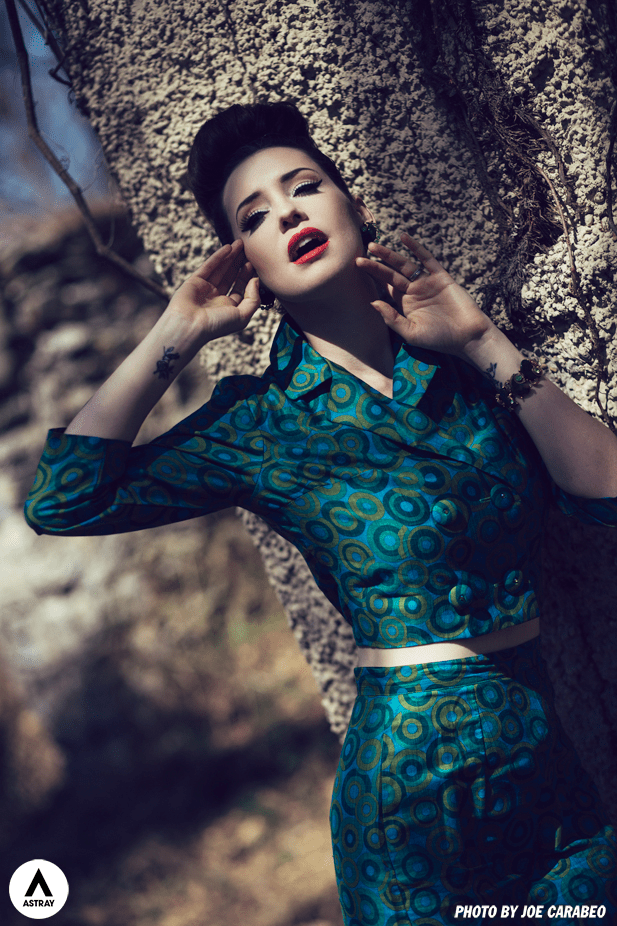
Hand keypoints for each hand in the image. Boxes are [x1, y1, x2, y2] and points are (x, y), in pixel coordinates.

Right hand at [166, 239, 260, 342]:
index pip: (240, 289)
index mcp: (228, 308)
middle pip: (231, 277)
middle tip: (248, 249)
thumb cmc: (216, 325)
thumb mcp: (242, 316)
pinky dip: (218, 257)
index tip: (254, 265)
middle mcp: (217, 298)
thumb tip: (255, 281)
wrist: (189, 326)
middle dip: (239, 263)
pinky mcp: (195, 281)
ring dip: (230, 256)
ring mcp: (205, 289)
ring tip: (240, 243)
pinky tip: (228, 247)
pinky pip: (209, 266)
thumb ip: (253, 299)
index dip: (247, 276)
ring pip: (221, 269)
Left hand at [356, 233, 492, 356]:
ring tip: (374, 246)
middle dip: (375, 266)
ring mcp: (427, 283)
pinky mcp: (441, 277)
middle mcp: (413, 292)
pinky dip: (416, 248)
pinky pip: (427, 259)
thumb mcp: (411, 333)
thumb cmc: (440, 339)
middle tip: (359, 257)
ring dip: (389, 255)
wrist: (468, 336)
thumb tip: (373, 302)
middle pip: (391, 275)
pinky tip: (403, 238)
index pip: (385, 288)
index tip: (357, 271)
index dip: (372, 280)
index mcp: (405, 305)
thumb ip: (392, 319)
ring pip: (405, 265)